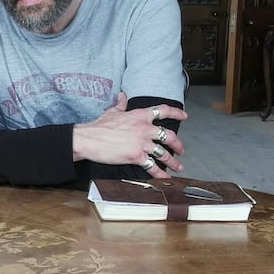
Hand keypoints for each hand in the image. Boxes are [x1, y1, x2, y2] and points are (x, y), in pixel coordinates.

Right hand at [72, 93, 186, 176]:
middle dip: (178, 144)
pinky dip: (160, 173)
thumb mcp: (112, 112)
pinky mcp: (136, 156)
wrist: (89, 139)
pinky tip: (165, 177)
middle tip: (181, 150)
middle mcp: (144, 128)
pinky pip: (152, 166)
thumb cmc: (99, 126)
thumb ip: (120, 104)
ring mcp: (141, 143)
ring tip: (177, 166)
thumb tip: (122, 96)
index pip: (163, 111)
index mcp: (140, 115)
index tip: (184, 116)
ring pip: (163, 153)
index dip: (176, 113)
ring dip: (172, 162)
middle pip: (168, 136)